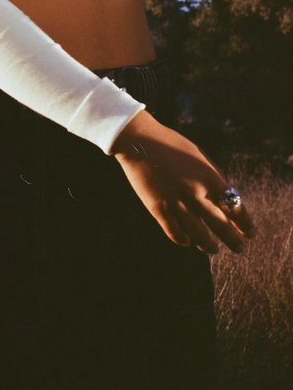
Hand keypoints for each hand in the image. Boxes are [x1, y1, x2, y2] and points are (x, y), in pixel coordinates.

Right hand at [111, 110, 255, 253]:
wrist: (139, 140)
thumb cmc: (172, 145)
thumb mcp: (201, 158)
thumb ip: (215, 178)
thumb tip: (226, 199)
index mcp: (210, 179)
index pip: (236, 209)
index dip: (245, 224)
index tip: (249, 233)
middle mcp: (196, 193)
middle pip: (221, 226)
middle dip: (233, 241)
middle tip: (239, 248)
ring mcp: (176, 202)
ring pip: (198, 235)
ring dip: (208, 245)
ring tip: (212, 249)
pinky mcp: (157, 208)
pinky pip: (174, 232)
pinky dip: (182, 240)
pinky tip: (186, 242)